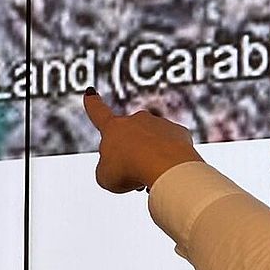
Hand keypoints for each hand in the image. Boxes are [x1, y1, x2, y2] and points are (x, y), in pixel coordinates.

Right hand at [83, 90, 203, 193]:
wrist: (164, 166)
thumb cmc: (132, 170)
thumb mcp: (105, 176)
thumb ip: (108, 169)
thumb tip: (120, 168)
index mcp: (113, 128)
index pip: (99, 113)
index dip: (93, 104)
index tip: (90, 93)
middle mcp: (137, 120)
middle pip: (131, 138)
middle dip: (132, 156)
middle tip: (132, 174)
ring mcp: (159, 125)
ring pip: (153, 145)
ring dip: (151, 161)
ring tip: (151, 177)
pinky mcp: (180, 133)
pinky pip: (173, 149)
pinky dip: (171, 162)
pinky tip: (170, 172)